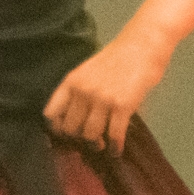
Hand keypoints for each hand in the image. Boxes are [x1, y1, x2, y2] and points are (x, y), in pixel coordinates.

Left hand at [43, 25, 170, 155]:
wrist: (142, 44)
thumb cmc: (117, 57)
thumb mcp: (88, 71)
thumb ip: (80, 92)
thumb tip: (78, 119)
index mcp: (71, 82)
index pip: (51, 113)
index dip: (57, 129)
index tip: (66, 135)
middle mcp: (82, 91)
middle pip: (70, 128)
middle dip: (78, 139)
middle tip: (89, 140)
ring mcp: (102, 98)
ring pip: (90, 135)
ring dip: (96, 145)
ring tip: (103, 145)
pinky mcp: (122, 105)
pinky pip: (114, 135)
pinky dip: (115, 147)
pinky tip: (116, 149)